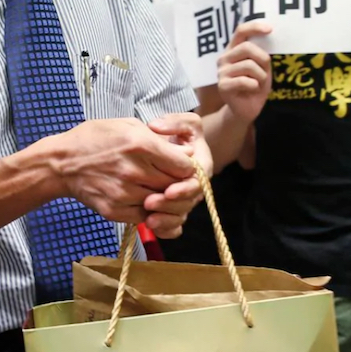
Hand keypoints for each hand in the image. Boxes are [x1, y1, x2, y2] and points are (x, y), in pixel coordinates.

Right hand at [45, 118, 195, 225]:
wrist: (61, 163)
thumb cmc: (94, 138)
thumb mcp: (127, 125)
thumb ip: (158, 139)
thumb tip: (187, 153)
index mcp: (141, 145)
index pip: (184, 166)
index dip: (186, 167)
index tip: (179, 165)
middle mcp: (135, 171)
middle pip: (175, 186)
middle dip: (176, 183)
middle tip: (168, 177)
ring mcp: (124, 193)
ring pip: (161, 203)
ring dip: (161, 197)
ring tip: (151, 185)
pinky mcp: (115, 210)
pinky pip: (144, 216)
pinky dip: (146, 209)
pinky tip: (139, 197)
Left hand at [145, 113, 211, 238]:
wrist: (174, 147)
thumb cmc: (179, 133)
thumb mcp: (184, 122)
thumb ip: (174, 122)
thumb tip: (156, 127)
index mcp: (202, 166)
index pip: (196, 182)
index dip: (183, 188)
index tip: (167, 190)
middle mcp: (196, 186)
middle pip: (187, 203)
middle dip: (170, 206)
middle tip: (150, 204)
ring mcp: (186, 199)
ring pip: (180, 216)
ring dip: (166, 220)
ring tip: (148, 219)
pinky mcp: (175, 209)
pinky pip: (174, 226)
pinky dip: (165, 229)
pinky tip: (153, 228)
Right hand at [216, 21, 272, 123]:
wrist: (246, 110)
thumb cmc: (255, 86)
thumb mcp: (262, 67)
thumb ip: (261, 54)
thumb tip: (268, 37)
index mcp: (234, 50)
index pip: (241, 31)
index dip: (254, 27)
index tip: (270, 29)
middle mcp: (225, 58)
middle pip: (247, 48)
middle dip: (263, 60)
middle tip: (265, 73)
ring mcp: (222, 71)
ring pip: (249, 65)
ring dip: (261, 77)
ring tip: (257, 85)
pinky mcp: (222, 85)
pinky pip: (246, 81)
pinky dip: (255, 87)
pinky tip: (251, 91)